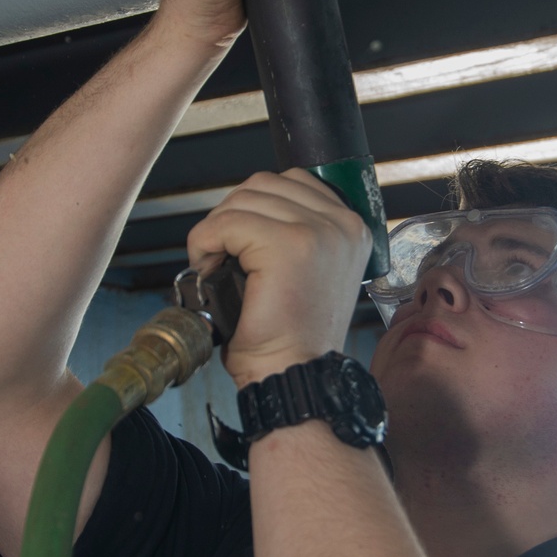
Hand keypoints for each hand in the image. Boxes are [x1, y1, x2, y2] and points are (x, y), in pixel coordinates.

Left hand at [187, 170, 371, 388]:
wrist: (294, 374)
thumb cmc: (292, 336)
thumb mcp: (306, 271)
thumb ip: (293, 231)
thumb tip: (247, 205)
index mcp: (350, 228)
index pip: (290, 182)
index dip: (254, 208)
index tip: (242, 244)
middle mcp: (342, 224)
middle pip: (263, 185)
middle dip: (232, 215)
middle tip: (222, 256)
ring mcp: (319, 231)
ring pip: (243, 200)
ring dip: (217, 229)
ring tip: (216, 264)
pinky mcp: (290, 244)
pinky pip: (227, 223)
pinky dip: (205, 242)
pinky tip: (209, 269)